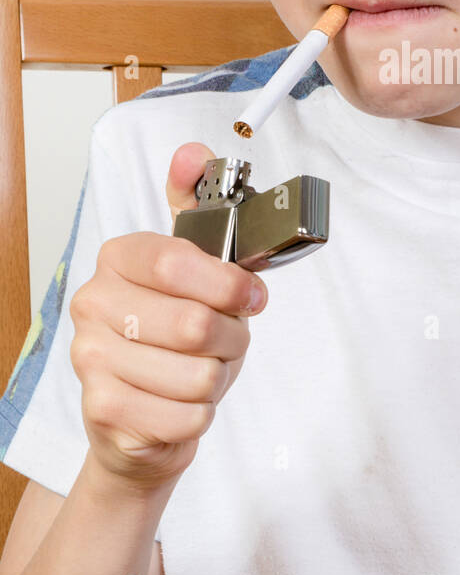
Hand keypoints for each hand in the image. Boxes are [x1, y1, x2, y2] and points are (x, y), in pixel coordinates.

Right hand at [69, 143, 267, 492]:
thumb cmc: (175, 341)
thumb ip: (200, 209)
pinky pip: (187, 415)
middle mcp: (94, 303)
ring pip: (197, 374)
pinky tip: (182, 404)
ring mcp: (91, 358)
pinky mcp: (104, 410)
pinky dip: (200, 414)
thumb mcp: (196, 271)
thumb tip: (190, 153)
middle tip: (226, 342)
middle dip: (231, 340)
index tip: (252, 297)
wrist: (141, 421)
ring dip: (217, 379)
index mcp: (118, 259)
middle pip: (194, 324)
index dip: (227, 284)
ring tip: (201, 373)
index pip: (176, 261)